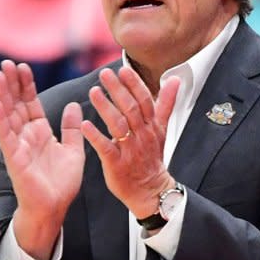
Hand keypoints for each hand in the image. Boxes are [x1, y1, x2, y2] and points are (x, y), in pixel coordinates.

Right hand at [0, 60, 84, 259]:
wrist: (53, 208)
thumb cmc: (61, 184)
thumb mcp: (73, 150)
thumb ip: (72, 128)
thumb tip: (74, 105)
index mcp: (40, 132)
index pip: (31, 103)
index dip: (26, 85)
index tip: (23, 66)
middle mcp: (26, 136)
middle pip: (17, 104)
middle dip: (12, 83)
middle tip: (6, 62)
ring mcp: (18, 145)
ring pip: (8, 114)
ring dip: (3, 94)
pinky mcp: (14, 157)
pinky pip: (6, 134)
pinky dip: (0, 118)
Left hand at [80, 67, 179, 218]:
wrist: (150, 190)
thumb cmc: (151, 156)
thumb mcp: (162, 129)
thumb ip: (166, 103)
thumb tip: (175, 79)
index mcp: (151, 126)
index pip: (145, 100)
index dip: (134, 84)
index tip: (123, 69)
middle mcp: (142, 135)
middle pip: (131, 109)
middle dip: (118, 90)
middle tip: (104, 74)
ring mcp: (130, 150)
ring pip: (119, 125)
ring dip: (106, 108)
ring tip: (93, 92)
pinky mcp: (117, 164)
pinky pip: (106, 148)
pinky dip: (96, 136)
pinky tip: (84, 125)